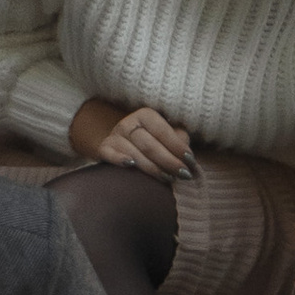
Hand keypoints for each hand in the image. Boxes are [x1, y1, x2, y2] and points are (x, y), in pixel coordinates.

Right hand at [71, 96, 192, 178]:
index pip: (163, 131)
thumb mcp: (168, 139)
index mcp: (145, 115)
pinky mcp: (103, 149)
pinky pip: (109, 153)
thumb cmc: (153, 145)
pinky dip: (119, 159)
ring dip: (152, 168)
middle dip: (169, 161)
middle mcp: (128, 123)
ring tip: (168, 179)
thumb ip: (179, 143)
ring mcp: (114, 136)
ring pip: (134, 153)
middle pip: (149, 145)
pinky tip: (131, 165)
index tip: (190, 161)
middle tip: (183, 175)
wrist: (126, 150)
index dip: (177, 147)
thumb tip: (191, 160)